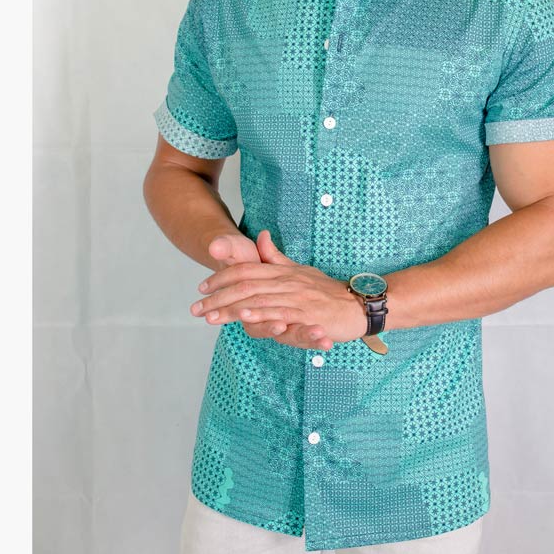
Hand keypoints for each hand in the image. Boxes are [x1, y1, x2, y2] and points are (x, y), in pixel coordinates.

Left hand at [191, 229, 367, 349]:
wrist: (357, 304)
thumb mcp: (300, 270)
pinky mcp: (307, 314)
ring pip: (258, 299)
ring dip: (231, 309)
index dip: (222, 277)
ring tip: (210, 316)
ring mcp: (296, 297)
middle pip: (245, 285)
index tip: (203, 287)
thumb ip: (277, 257)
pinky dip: (261, 314)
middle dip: (218, 297)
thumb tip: (262, 236)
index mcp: (282, 271)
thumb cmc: (326, 291)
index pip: (246, 270)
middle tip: (196, 306)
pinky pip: (281, 312)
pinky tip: (245, 318)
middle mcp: (286, 281)